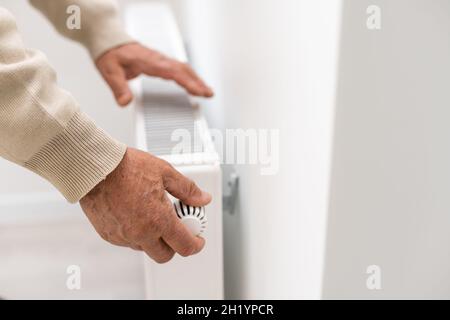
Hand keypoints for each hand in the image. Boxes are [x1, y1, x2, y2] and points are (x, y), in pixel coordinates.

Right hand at [79, 147, 211, 262]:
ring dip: (153, 238)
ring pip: (145, 248)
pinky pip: (127, 242)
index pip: (184, 246)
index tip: (197, 240)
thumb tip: (202, 199)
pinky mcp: (108, 235)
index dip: (196, 245)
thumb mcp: (165, 173)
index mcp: (159, 220)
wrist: (96, 167)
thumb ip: (187, 190)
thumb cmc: (126, 168)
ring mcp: (123, 237)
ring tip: (153, 214)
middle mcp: (141, 233)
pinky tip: (135, 214)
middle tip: (176, 228)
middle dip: (174, 245)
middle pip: (165, 255)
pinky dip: (136, 233)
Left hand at [95, 43, 213, 105]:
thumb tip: (125, 102)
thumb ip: (118, 88)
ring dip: (196, 79)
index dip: (187, 82)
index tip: (198, 91)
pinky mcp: (160, 62)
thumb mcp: (110, 71)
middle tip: (209, 94)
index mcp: (149, 61)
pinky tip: (193, 84)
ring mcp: (160, 60)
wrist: (109, 40)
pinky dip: (189, 76)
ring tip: (206, 91)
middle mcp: (158, 60)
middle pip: (183, 70)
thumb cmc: (110, 54)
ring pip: (183, 68)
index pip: (173, 72)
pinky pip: (178, 68)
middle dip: (198, 82)